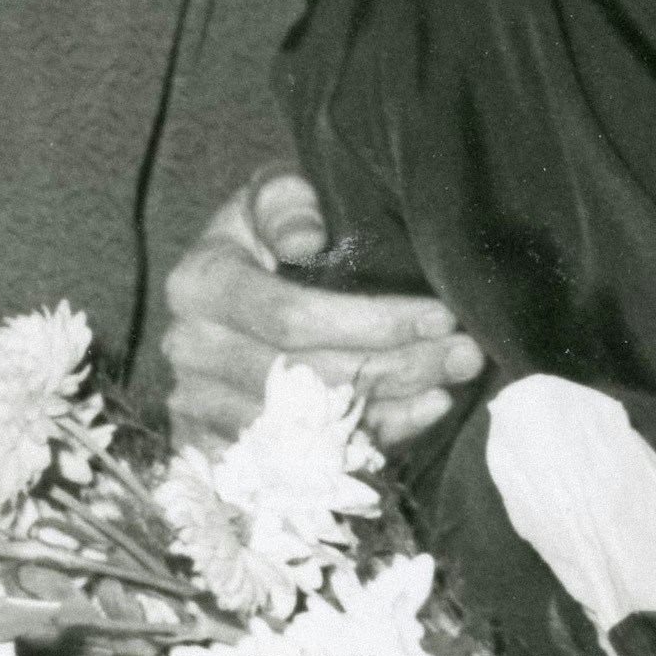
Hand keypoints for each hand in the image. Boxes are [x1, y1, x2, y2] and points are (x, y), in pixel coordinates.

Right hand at [164, 174, 482, 449]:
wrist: (224, 287)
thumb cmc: (263, 234)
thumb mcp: (271, 196)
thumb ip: (286, 201)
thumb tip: (305, 238)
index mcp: (199, 283)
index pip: (292, 317)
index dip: (372, 323)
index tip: (441, 316)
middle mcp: (189, 350)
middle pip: (306, 378)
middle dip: (397, 367)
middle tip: (465, 356)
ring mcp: (197, 405)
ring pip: (307, 424)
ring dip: (390, 408)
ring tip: (450, 387)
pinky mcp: (214, 448)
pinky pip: (299, 459)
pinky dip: (362, 443)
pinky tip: (414, 417)